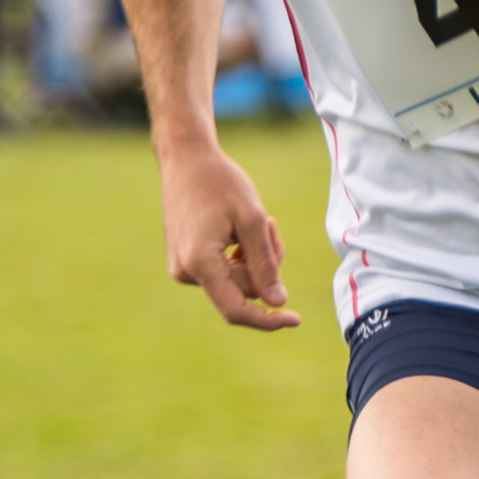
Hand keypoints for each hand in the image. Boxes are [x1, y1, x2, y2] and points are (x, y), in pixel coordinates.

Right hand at [160, 147, 296, 331]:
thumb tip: (277, 302)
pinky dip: (239, 256)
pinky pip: (223, 272)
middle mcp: (185, 272)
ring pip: (236, 281)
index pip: (236, 309)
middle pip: (243, 290)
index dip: (267, 320)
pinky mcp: (185, 262)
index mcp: (199, 262)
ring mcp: (182, 268)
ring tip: (256, 222)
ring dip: (254, 258)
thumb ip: (265, 263)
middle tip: (271, 226)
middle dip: (265, 266)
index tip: (295, 319)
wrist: (185, 159)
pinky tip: (237, 229)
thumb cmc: (220, 182)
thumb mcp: (253, 218)